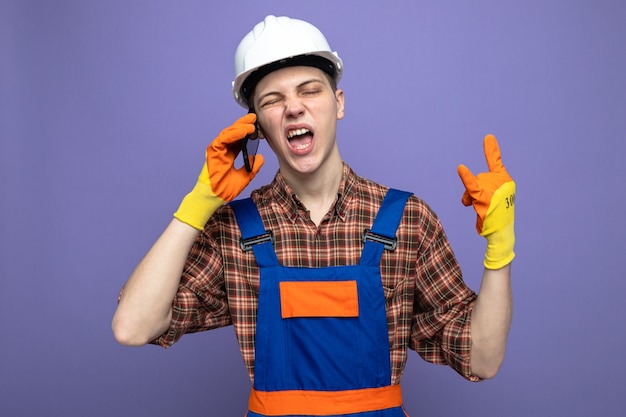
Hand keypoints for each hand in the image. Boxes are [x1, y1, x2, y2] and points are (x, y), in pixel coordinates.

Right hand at [174, 113, 263, 229]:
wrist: (213, 198)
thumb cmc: (223, 190)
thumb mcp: (244, 177)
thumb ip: (252, 167)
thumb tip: (260, 157)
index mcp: (228, 155)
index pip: (238, 140)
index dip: (246, 132)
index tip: (256, 126)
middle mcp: (222, 151)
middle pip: (233, 134)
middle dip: (243, 125)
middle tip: (254, 118)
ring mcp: (217, 151)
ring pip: (228, 134)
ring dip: (240, 127)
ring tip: (251, 124)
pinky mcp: (213, 152)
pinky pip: (223, 139)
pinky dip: (233, 134)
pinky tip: (243, 131)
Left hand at [457, 134, 514, 268]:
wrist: (499, 233)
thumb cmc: (493, 215)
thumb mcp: (487, 196)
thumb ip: (477, 187)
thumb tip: (466, 187)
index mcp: (505, 180)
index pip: (495, 162)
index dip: (492, 150)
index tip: (488, 137)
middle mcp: (501, 182)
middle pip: (478, 178)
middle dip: (474, 190)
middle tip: (481, 205)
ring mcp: (494, 189)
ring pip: (472, 185)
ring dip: (469, 197)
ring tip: (478, 208)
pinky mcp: (484, 198)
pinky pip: (471, 185)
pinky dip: (465, 178)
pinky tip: (460, 168)